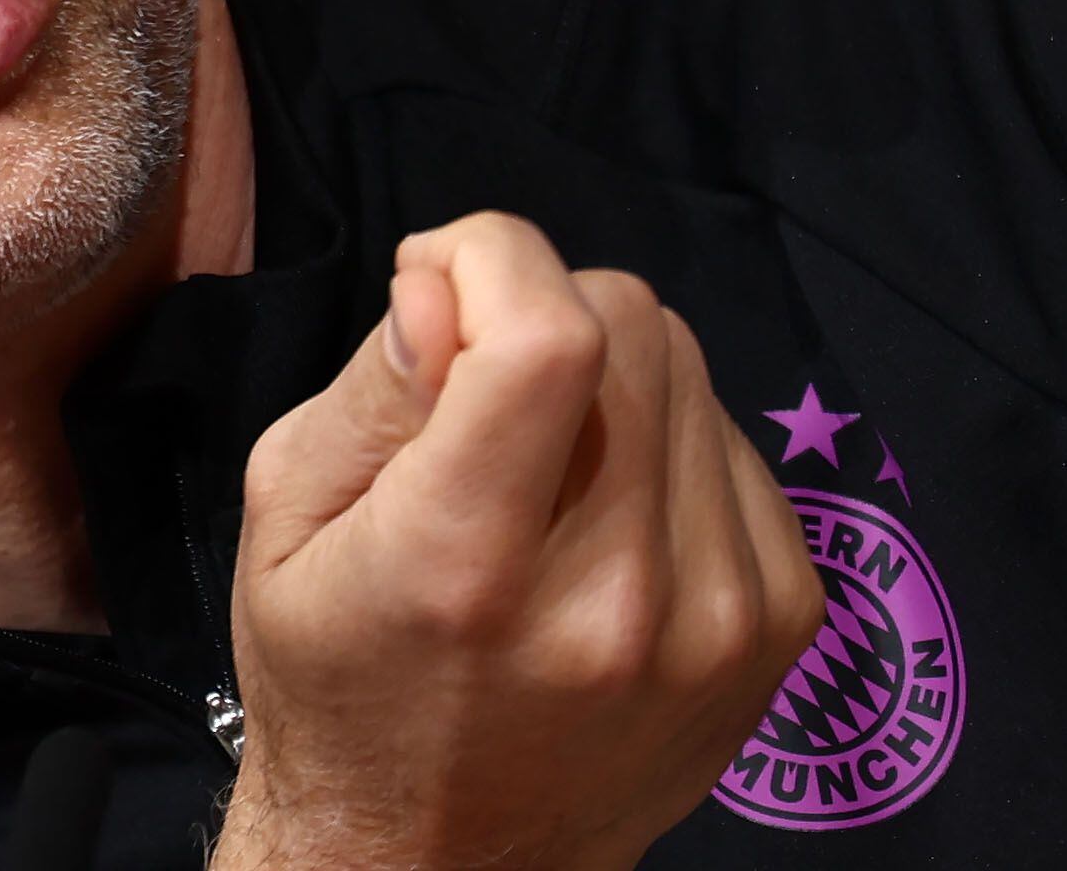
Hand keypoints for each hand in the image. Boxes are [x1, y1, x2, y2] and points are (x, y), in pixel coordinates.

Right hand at [209, 211, 823, 869]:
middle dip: (537, 302)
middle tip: (469, 363)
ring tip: (535, 448)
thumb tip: (446, 283)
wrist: (439, 858)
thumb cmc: (337, 677)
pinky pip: (734, 441)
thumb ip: (371, 389)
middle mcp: (616, 597)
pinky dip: (662, 433)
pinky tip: (600, 500)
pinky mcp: (782, 627)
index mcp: (467, 566)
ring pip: (689, 368)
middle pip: (631, 327)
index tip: (436, 275)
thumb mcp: (284, 521)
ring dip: (603, 366)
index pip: (548, 338)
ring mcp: (720, 618)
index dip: (491, 256)